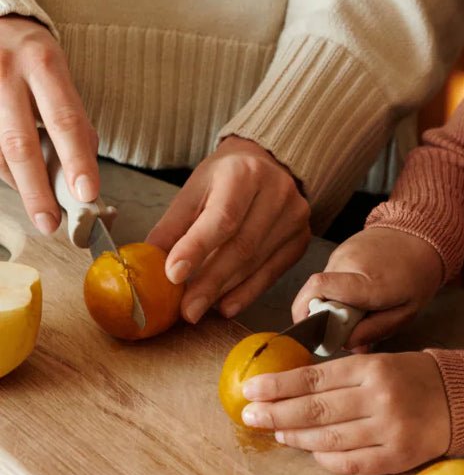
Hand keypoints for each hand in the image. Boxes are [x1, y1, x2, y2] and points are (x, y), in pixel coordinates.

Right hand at [0, 15, 98, 232]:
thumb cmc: (34, 58)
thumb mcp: (60, 77)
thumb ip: (70, 120)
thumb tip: (81, 173)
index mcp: (44, 64)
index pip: (64, 120)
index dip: (77, 160)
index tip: (87, 194)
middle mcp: (6, 72)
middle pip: (20, 143)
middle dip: (37, 189)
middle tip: (51, 223)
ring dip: (18, 183)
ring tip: (37, 203)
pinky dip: (1, 169)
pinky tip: (15, 179)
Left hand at [146, 135, 310, 322]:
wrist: (266, 165)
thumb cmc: (226, 178)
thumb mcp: (194, 190)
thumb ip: (173, 226)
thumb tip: (150, 264)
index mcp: (245, 172)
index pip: (223, 216)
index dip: (197, 248)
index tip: (173, 275)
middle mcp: (277, 192)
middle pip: (242, 246)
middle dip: (210, 282)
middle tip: (186, 309)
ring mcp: (295, 217)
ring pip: (256, 263)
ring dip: (224, 290)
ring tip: (198, 308)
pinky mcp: (301, 239)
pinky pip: (273, 273)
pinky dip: (247, 293)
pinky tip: (226, 305)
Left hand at [240, 351, 450, 474]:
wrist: (462, 397)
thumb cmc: (412, 376)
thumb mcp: (378, 363)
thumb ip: (340, 377)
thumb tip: (292, 390)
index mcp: (371, 368)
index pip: (314, 379)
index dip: (278, 386)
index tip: (251, 390)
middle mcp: (378, 398)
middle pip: (315, 409)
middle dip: (276, 413)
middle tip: (248, 416)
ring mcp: (388, 430)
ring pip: (329, 439)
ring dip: (296, 437)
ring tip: (275, 433)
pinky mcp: (398, 458)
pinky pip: (352, 463)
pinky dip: (326, 460)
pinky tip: (310, 453)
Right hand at [292, 227, 443, 350]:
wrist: (420, 235)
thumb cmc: (417, 275)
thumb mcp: (406, 312)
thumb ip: (375, 330)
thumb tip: (346, 344)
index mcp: (368, 282)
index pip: (319, 288)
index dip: (308, 312)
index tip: (317, 333)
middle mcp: (348, 263)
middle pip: (317, 295)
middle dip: (325, 316)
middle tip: (348, 325)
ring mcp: (341, 253)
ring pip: (321, 288)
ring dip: (333, 303)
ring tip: (359, 305)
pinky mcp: (339, 250)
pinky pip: (329, 277)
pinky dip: (337, 290)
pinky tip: (359, 291)